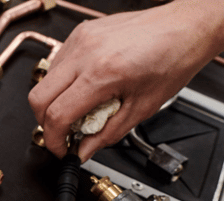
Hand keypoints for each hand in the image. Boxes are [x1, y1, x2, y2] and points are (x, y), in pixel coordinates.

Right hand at [29, 5, 211, 161]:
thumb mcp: (142, 108)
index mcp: (102, 74)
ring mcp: (80, 39)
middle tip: (63, 133)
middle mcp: (86, 53)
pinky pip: (58, 62)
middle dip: (45, 122)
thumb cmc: (172, 59)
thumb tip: (85, 149)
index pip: (57, 115)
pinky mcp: (81, 32)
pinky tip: (84, 87)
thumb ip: (107, 133)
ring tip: (80, 109)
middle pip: (38, 97)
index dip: (54, 140)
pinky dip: (63, 82)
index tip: (61, 149)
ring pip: (45, 79)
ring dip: (55, 100)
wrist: (185, 28)